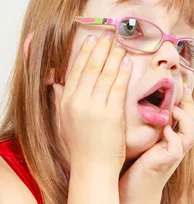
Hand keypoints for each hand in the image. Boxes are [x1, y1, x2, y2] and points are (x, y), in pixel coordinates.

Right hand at [54, 31, 130, 172]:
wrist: (93, 167)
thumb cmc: (82, 147)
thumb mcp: (65, 122)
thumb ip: (61, 101)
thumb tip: (57, 84)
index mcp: (66, 102)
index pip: (75, 71)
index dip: (84, 54)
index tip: (92, 40)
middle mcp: (78, 102)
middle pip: (89, 69)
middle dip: (100, 50)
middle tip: (109, 35)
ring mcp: (94, 108)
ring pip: (104, 75)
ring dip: (113, 57)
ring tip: (120, 45)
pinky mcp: (111, 115)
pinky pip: (117, 88)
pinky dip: (122, 73)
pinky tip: (126, 62)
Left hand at [119, 86, 193, 203]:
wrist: (131, 198)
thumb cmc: (132, 169)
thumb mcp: (142, 142)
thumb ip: (146, 125)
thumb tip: (137, 101)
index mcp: (173, 139)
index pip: (189, 115)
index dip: (186, 99)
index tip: (176, 85)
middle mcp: (177, 145)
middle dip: (189, 104)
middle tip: (176, 92)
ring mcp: (173, 154)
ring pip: (193, 132)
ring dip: (185, 118)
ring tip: (173, 109)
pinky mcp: (166, 162)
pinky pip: (178, 146)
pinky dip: (173, 136)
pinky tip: (164, 129)